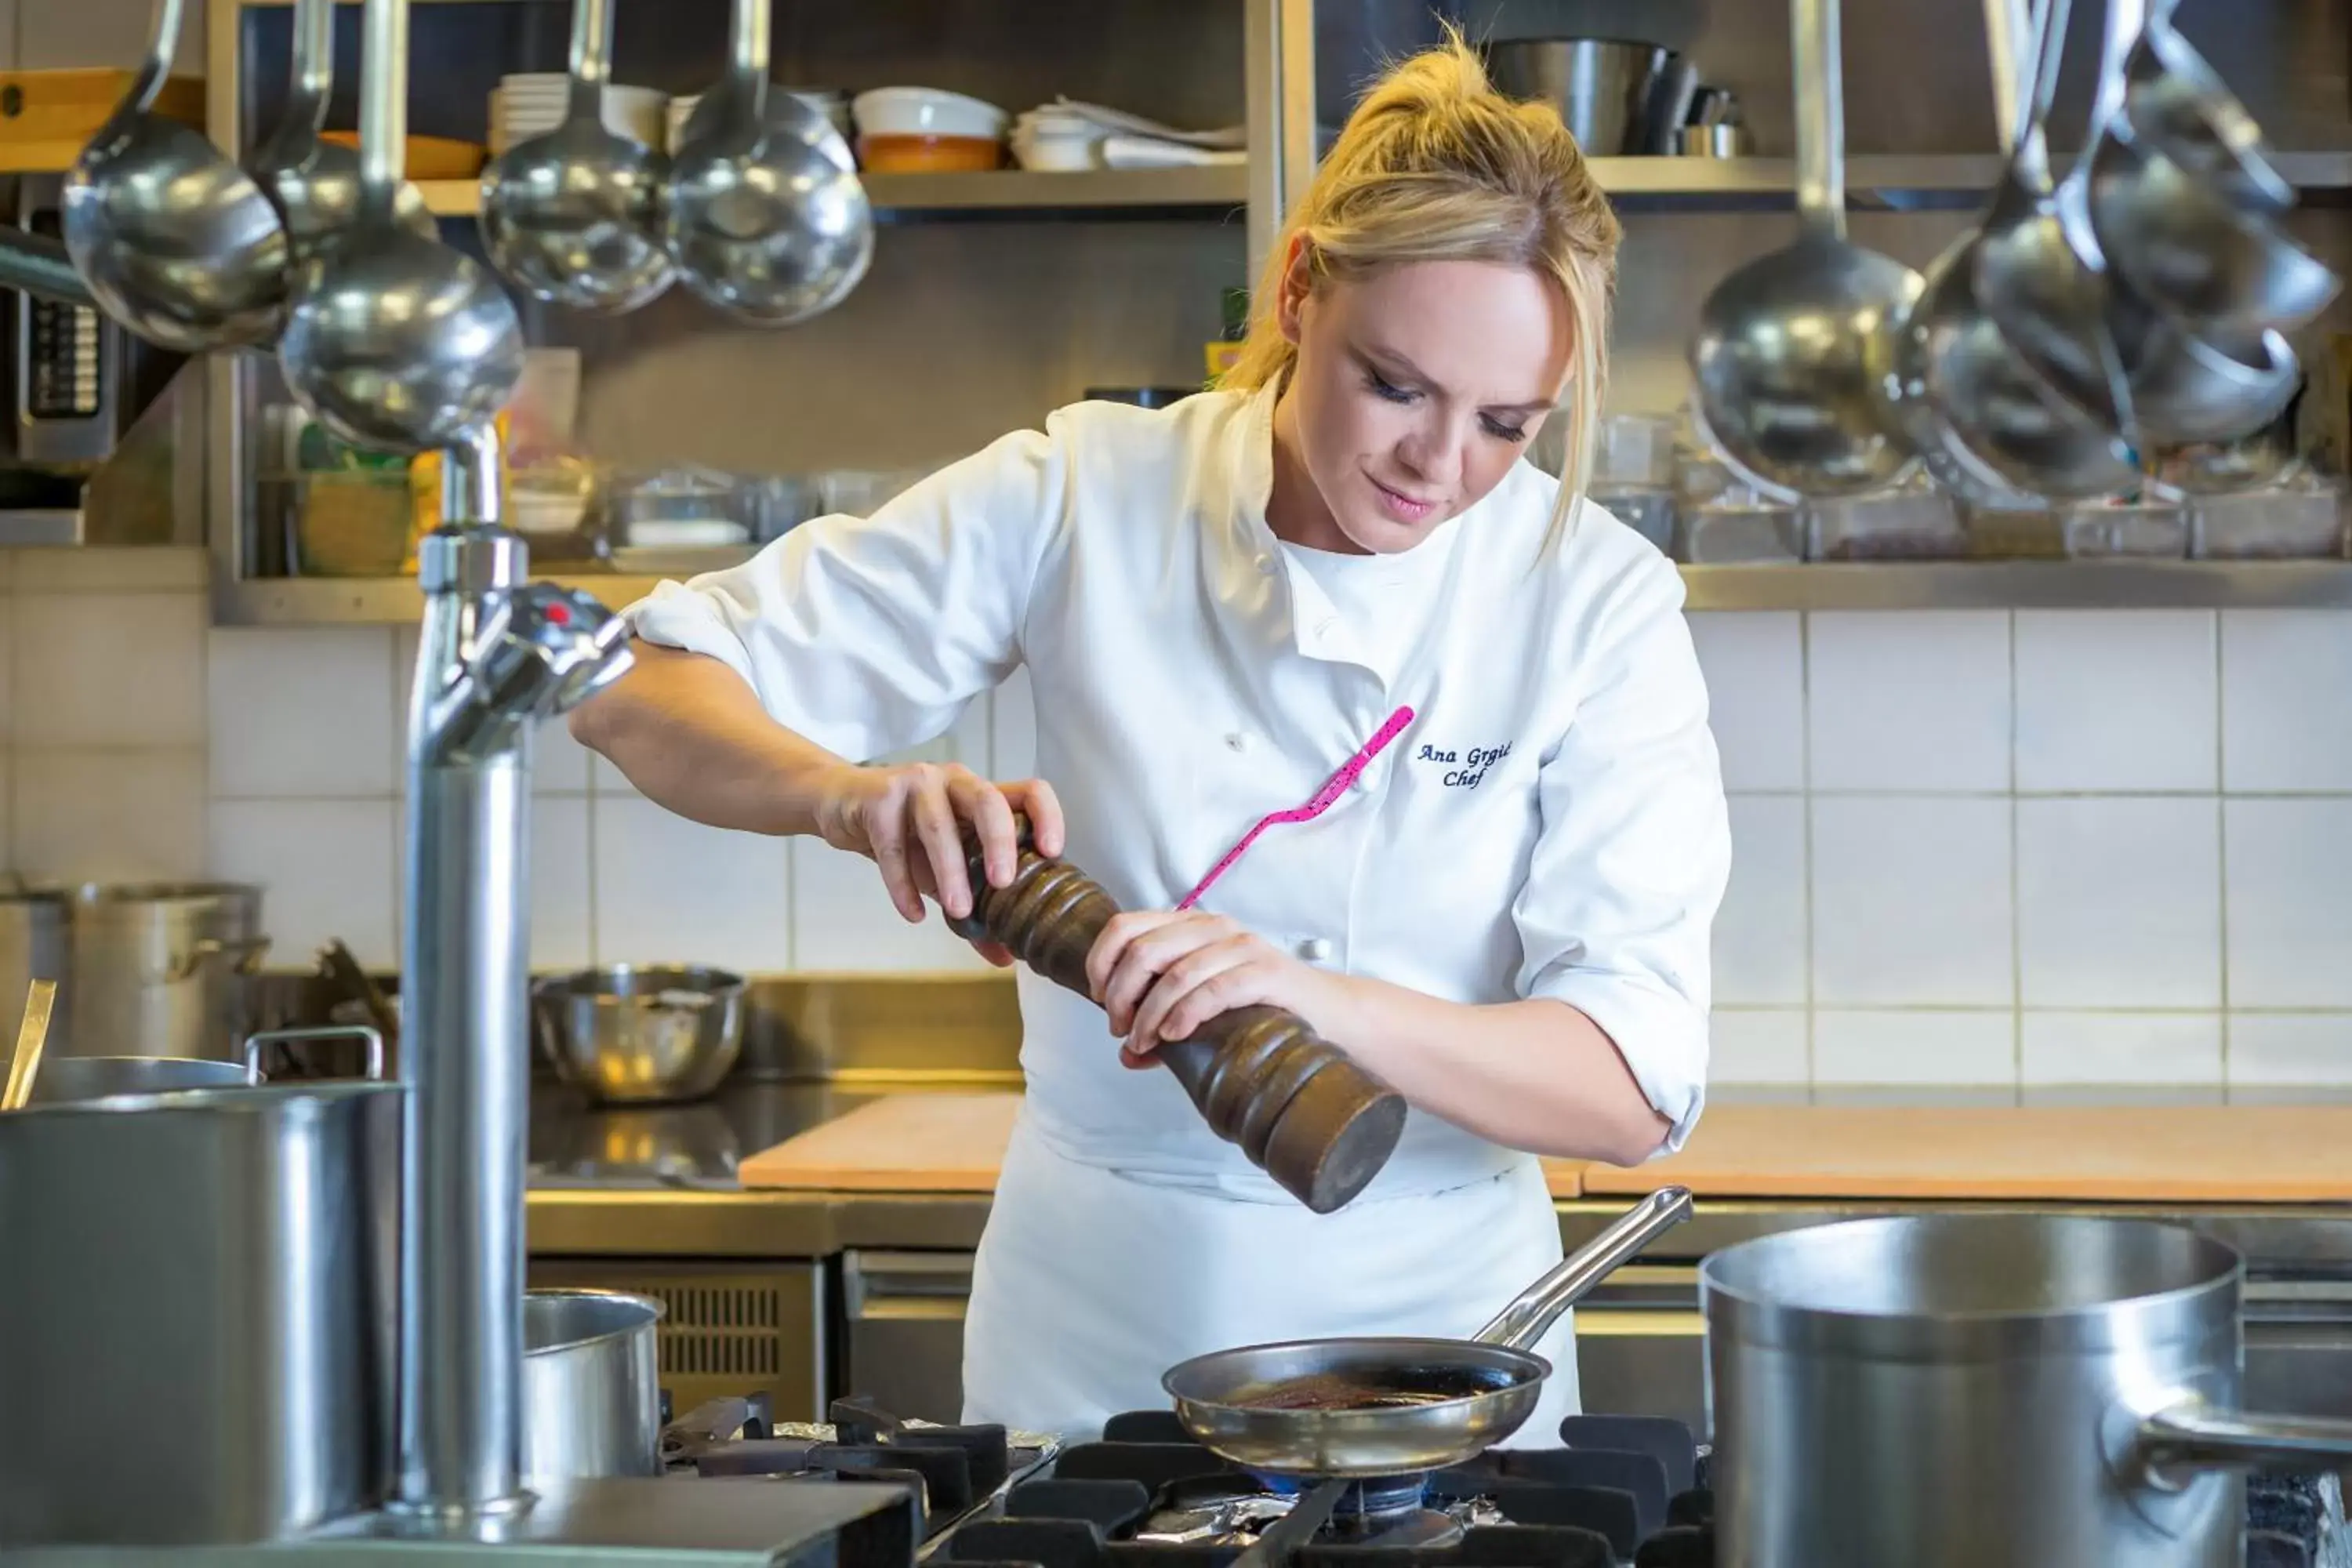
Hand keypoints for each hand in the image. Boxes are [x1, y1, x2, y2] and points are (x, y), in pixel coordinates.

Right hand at [813, 761, 1063, 965]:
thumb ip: (975, 909)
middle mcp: (954, 782)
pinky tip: (913, 914)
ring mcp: (915, 785)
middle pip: (988, 800)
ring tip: (957, 911)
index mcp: (982, 795)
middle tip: (1003, 884)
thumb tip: (1006, 957)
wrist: (841, 805)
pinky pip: (892, 845)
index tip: (1052, 854)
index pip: (1030, 791)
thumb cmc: (906, 833)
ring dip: (949, 870)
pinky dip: (902, 884)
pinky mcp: (877, 799)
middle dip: (999, 842)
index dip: (1048, 817)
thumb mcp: (945, 869)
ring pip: (937, 824)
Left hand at [1084, 910, 1353, 1065]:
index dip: (1101, 962)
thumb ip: (1161, 1028)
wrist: (1328, 1013)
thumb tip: (1125, 1055)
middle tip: (1121, 1029)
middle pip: (1142, 950)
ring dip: (1149, 1015)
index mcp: (1190, 926)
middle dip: (1120, 995)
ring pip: (1175, 973)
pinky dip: (1185, 1014)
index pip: (1125, 926)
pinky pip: (1214, 989)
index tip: (1099, 999)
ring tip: (1145, 1042)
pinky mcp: (1266, 972)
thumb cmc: (1260, 1008)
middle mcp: (1213, 927)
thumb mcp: (1202, 1011)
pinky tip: (1175, 1036)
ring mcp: (1242, 946)